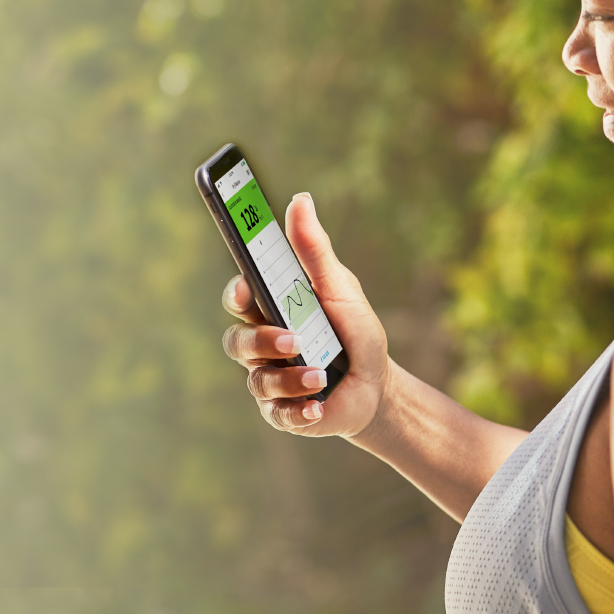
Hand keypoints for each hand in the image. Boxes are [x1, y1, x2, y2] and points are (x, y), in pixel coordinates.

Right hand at [220, 193, 388, 437]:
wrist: (377, 385)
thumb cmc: (352, 331)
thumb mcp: (339, 287)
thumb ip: (314, 250)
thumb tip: (300, 201)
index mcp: (270, 309)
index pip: (239, 298)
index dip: (237, 294)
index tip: (246, 290)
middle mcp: (262, 344)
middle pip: (237, 341)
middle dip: (262, 340)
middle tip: (294, 339)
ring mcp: (269, 379)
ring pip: (258, 380)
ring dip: (288, 378)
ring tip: (320, 376)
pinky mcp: (283, 412)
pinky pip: (278, 413)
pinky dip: (297, 410)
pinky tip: (317, 406)